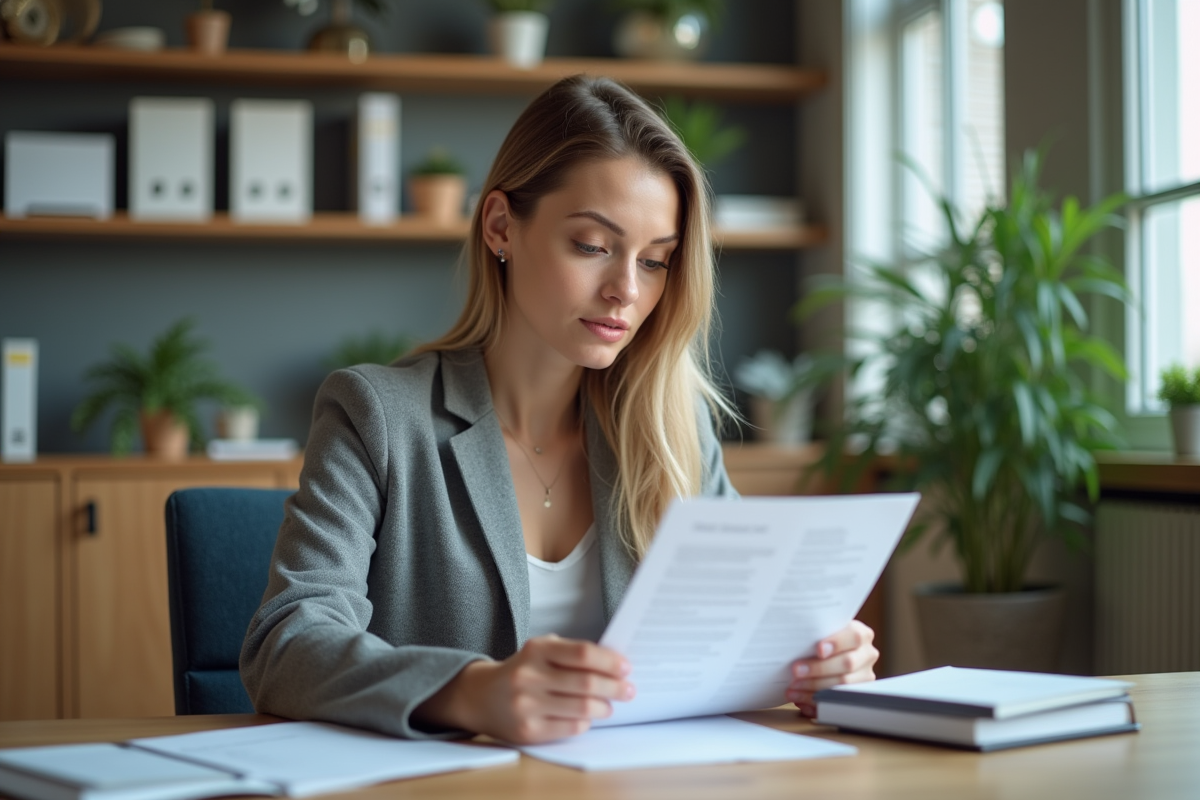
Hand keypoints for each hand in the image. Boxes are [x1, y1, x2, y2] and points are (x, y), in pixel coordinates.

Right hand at [415, 635, 634, 743]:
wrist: (481, 697)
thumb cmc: (522, 671)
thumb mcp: (541, 651)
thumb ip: (572, 653)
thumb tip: (614, 664)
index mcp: (536, 650)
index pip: (583, 653)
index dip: (610, 661)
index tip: (626, 667)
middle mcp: (529, 676)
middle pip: (587, 683)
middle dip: (615, 687)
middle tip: (629, 689)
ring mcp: (527, 705)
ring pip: (583, 708)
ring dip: (604, 707)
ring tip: (609, 704)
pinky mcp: (528, 730)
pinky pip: (571, 727)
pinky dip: (586, 722)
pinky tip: (588, 717)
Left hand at [786, 620, 877, 717]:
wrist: (826, 652)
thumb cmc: (820, 638)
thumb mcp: (822, 630)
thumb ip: (817, 631)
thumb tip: (796, 635)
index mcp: (862, 635)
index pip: (855, 637)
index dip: (837, 643)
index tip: (819, 650)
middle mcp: (867, 656)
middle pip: (848, 664)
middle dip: (819, 669)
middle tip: (796, 671)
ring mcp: (863, 677)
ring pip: (842, 686)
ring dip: (814, 689)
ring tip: (793, 689)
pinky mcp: (855, 695)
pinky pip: (836, 703)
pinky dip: (816, 704)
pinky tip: (800, 701)